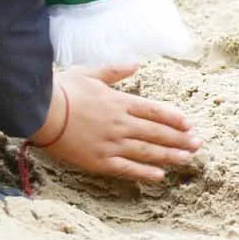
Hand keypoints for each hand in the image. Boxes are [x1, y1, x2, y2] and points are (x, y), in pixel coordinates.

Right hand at [30, 63, 200, 183]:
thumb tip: (136, 63)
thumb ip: (115, 70)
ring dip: (170, 155)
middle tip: (198, 144)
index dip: (175, 119)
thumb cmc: (62, 89)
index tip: (189, 124)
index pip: (156, 111)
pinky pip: (127, 168)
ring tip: (187, 158)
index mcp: (120, 102)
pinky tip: (160, 176)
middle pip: (157, 132)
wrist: (40, 111)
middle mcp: (121, 123)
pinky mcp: (99, 161)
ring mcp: (111, 143)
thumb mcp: (90, 72)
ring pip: (148, 151)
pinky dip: (145, 173)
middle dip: (180, 139)